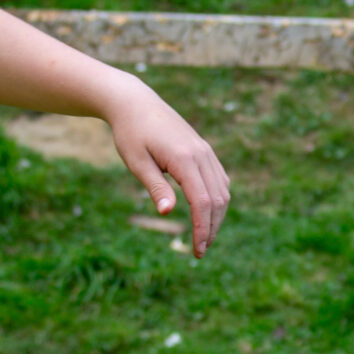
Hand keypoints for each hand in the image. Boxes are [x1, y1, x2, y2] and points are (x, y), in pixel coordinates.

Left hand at [103, 80, 230, 256]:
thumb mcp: (137, 162)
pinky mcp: (203, 150)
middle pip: (218, 199)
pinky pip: (219, 179)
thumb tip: (168, 213)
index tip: (197, 250)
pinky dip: (218, 199)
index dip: (202, 228)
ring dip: (217, 216)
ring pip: (223, 190)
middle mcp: (201, 154)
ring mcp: (205, 151)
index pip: (203, 201)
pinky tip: (207, 213)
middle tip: (200, 251)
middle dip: (211, 228)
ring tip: (204, 236)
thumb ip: (155, 187)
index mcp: (184, 158)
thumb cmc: (130, 133)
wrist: (135, 103)